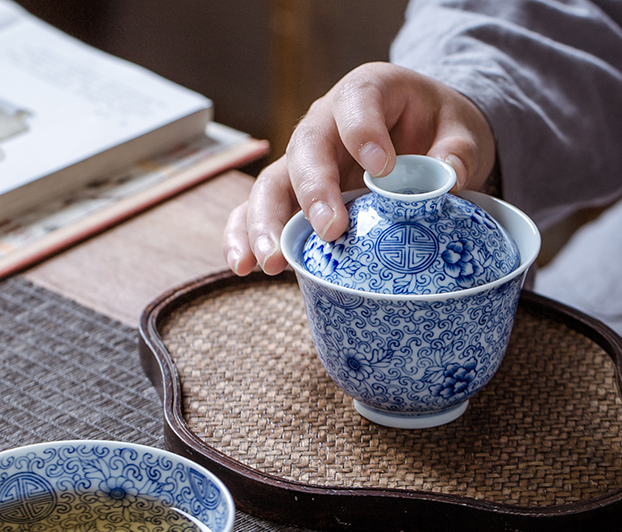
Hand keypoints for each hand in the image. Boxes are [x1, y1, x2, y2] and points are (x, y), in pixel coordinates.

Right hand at [223, 62, 496, 275]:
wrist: (420, 142)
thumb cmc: (437, 131)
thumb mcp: (461, 132)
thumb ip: (457, 153)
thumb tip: (447, 183)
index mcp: (367, 93)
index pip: (357, 102)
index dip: (365, 132)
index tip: (383, 169)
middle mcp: (325, 125)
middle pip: (306, 150)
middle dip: (313, 191)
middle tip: (329, 231)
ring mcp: (302, 163)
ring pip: (272, 185)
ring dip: (267, 224)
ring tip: (272, 261)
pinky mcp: (291, 196)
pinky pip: (255, 211)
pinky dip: (244, 236)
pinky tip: (243, 266)